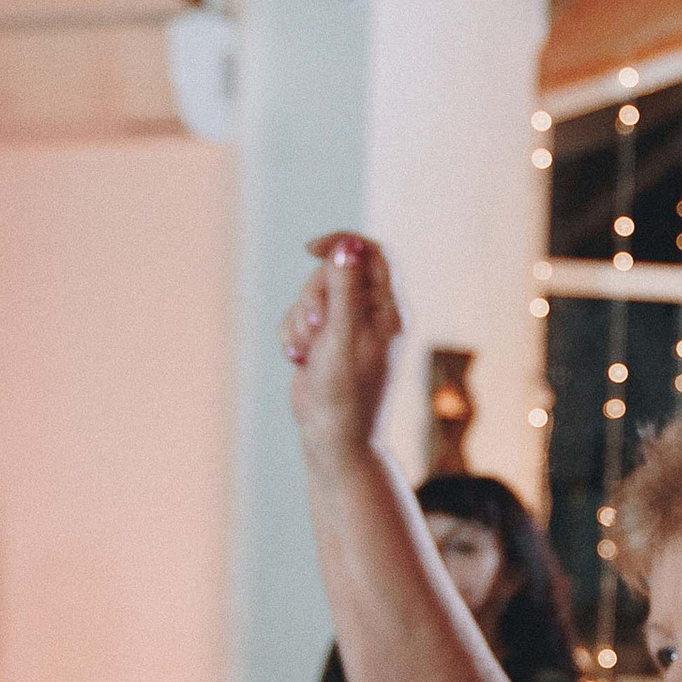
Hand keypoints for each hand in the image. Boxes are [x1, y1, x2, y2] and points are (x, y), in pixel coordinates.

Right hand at [283, 234, 400, 471]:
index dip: (342, 244)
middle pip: (334, 272)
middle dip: (313, 296)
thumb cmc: (346, 393)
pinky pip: (298, 318)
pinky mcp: (323, 341)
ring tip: (306, 353)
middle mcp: (371, 315)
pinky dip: (292, 336)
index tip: (312, 250)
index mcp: (389, 310)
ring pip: (312, 295)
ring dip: (299, 320)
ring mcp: (346, 328)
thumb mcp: (344, 335)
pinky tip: (298, 360)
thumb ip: (346, 289)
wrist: (332, 438)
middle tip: (314, 327)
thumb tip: (348, 244)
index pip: (372, 253)